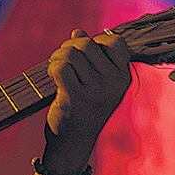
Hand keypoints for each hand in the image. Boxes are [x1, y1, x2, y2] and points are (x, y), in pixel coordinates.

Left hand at [43, 29, 130, 170]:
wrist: (73, 143)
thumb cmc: (84, 109)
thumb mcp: (94, 82)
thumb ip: (90, 56)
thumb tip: (79, 32)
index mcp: (123, 77)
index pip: (116, 42)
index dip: (96, 41)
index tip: (85, 54)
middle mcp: (114, 83)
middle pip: (87, 44)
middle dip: (69, 47)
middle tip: (62, 59)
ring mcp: (96, 91)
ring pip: (71, 53)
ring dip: (58, 58)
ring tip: (56, 68)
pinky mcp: (76, 98)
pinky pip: (60, 67)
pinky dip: (52, 68)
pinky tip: (52, 76)